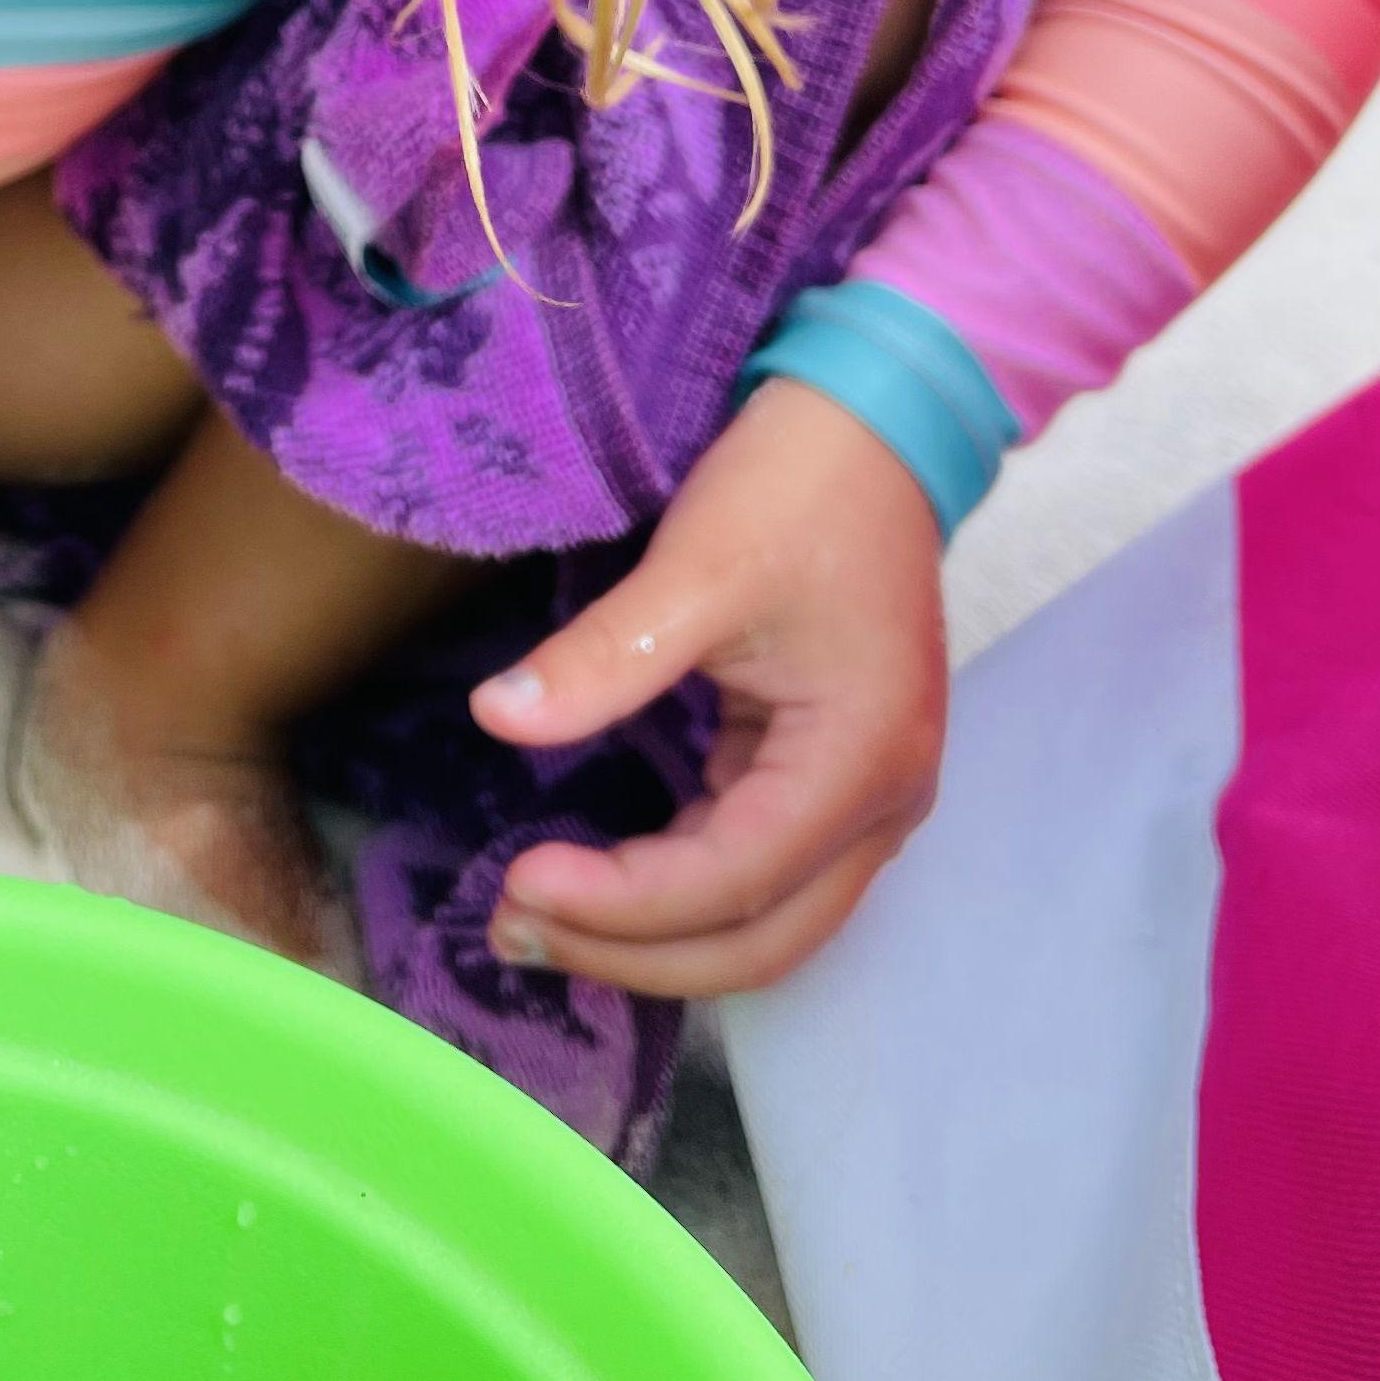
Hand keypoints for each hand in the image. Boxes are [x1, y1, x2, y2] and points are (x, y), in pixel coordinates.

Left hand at [466, 378, 946, 997]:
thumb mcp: (696, 566)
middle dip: (632, 955)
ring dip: (657, 941)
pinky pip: (764, 875)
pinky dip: (683, 896)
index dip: (617, 903)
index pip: (729, 883)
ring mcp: (868, 798)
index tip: (514, 880)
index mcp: (859, 762)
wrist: (874, 425)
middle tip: (510, 930)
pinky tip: (603, 881)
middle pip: (757, 941)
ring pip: (766, 925)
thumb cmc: (799, 487)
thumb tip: (497, 718)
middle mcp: (882, 805)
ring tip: (541, 920)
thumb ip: (603, 657)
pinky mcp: (836, 778)